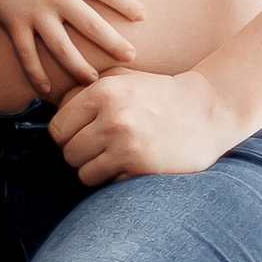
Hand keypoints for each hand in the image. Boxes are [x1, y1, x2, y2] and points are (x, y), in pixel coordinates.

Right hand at [0, 0, 143, 95]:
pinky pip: (27, 54)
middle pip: (92, 26)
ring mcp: (35, 13)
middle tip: (131, 58)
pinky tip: (46, 88)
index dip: (127, 4)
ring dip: (79, 67)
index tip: (142, 17)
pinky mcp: (14, 23)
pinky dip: (36, 72)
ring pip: (63, 48)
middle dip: (114, 44)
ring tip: (93, 82)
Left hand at [48, 67, 241, 181]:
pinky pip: (108, 183)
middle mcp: (112, 117)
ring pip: (83, 172)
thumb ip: (86, 90)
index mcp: (103, 91)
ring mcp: (127, 144)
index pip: (58, 128)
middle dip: (80, 154)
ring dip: (95, 170)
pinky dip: (114, 179)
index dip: (66, 135)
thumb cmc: (159, 95)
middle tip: (99, 148)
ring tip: (113, 158)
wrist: (207, 109)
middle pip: (68, 152)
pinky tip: (131, 164)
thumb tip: (54, 110)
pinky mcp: (141, 167)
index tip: (82, 135)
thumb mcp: (122, 78)